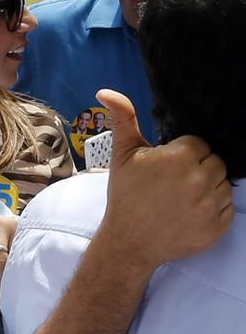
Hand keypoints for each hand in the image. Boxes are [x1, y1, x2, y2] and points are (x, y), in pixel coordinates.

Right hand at [96, 89, 233, 269]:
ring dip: (206, 188)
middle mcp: (200, 179)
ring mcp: (211, 205)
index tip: (164, 168)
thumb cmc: (125, 195)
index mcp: (179, 158)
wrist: (128, 241)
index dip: (181, 154)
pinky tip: (188, 213)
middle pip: (214, 162)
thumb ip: (122, 119)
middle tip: (171, 184)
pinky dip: (212, 209)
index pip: (198, 144)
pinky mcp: (218, 227)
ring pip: (223, 184)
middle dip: (196, 169)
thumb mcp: (122, 154)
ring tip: (179, 198)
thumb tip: (106, 92)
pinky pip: (227, 208)